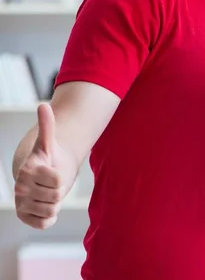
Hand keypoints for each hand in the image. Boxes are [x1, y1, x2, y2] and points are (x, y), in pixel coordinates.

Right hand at [14, 103, 73, 228]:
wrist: (42, 176)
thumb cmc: (48, 158)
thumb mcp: (49, 142)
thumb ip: (47, 125)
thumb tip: (43, 105)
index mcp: (27, 170)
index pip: (57, 180)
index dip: (61, 176)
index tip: (52, 170)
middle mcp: (20, 188)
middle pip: (56, 195)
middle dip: (59, 189)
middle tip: (52, 183)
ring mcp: (21, 204)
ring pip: (52, 209)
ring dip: (55, 202)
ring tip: (48, 192)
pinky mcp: (24, 217)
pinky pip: (45, 222)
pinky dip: (49, 216)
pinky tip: (45, 205)